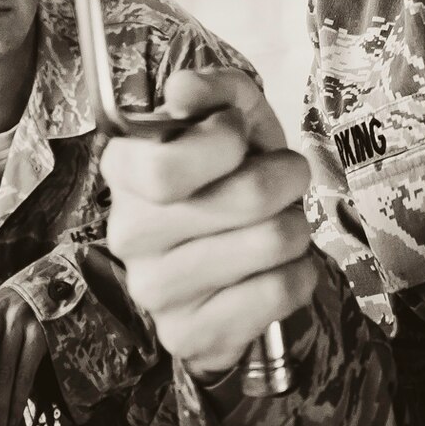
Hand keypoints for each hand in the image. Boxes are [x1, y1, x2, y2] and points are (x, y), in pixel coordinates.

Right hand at [104, 69, 318, 380]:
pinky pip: (278, 294)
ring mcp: (153, 291)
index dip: (224, 142)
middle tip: (286, 177)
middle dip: (285, 178)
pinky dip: (299, 272)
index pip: (168, 168)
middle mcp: (128, 234)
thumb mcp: (236, 118)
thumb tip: (183, 89)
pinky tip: (277, 267)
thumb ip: (218, 90)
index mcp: (125, 170)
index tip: (238, 135)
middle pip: (241, 200)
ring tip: (278, 223)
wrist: (241, 252)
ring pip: (270, 244)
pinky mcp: (187, 336)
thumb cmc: (235, 173)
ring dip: (296, 226)